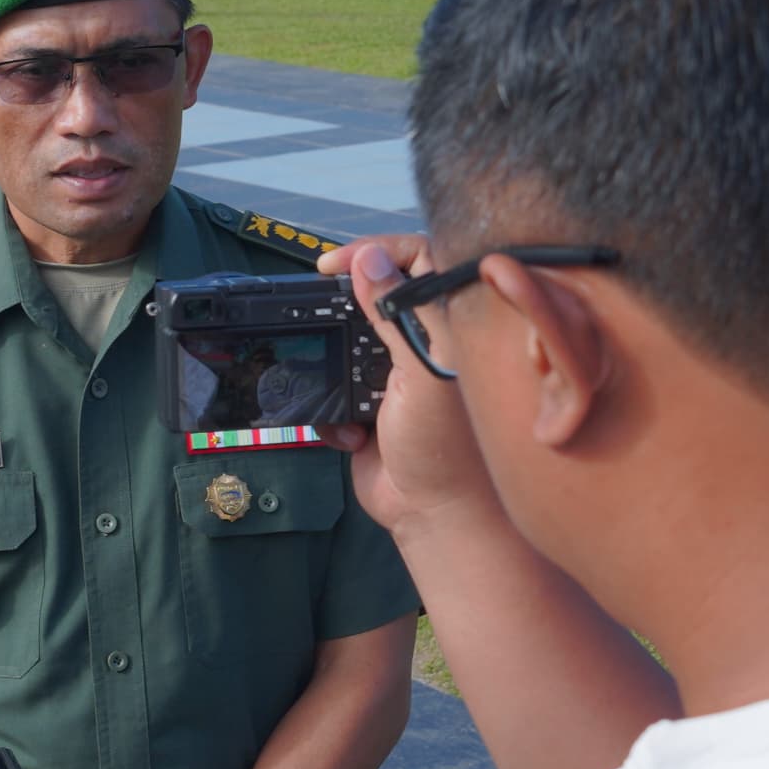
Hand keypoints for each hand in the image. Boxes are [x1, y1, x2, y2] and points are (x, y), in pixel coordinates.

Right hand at [316, 236, 494, 532]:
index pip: (419, 261)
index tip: (336, 263)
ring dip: (333, 368)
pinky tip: (352, 435)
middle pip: (374, 297)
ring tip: (346, 394)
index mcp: (449, 326)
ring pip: (345, 344)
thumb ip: (395, 314)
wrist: (433, 516)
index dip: (379, 252)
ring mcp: (393, 377)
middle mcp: (423, 344)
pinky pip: (332, 393)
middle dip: (342, 313)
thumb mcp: (424, 371)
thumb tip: (369, 260)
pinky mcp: (368, 409)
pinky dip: (331, 413)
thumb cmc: (447, 446)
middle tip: (319, 318)